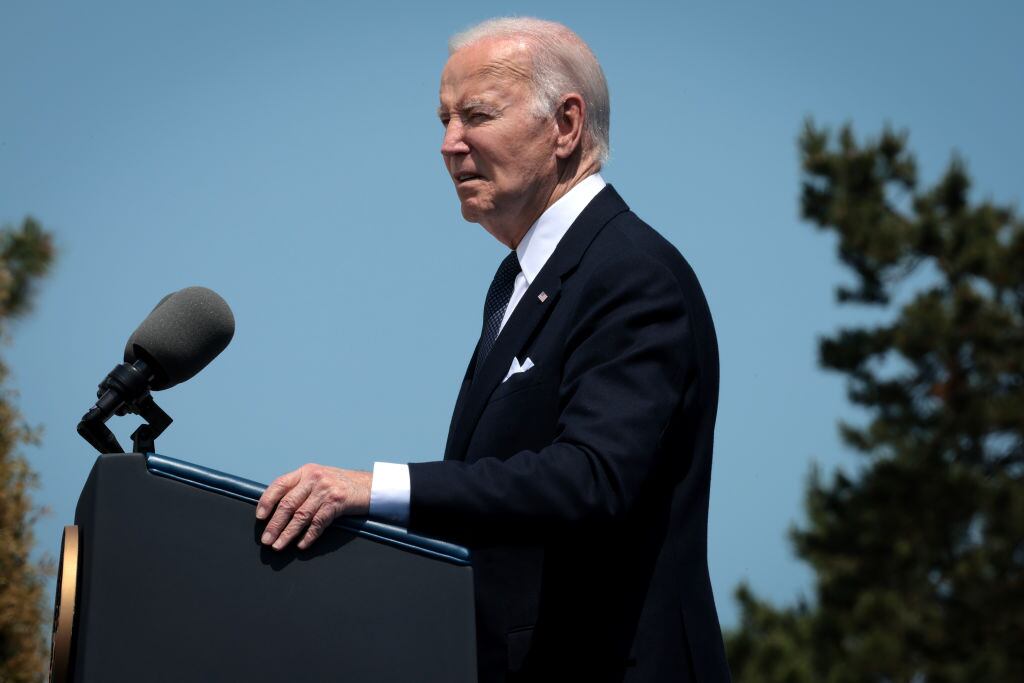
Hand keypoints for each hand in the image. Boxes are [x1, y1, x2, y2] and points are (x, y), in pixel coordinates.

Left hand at [256, 464, 371, 550]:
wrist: (370, 485)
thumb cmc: (340, 485)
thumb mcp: (319, 479)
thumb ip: (300, 488)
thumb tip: (276, 509)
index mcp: (306, 471)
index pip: (280, 485)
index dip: (267, 501)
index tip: (259, 517)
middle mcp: (314, 478)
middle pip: (288, 504)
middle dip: (274, 524)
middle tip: (266, 540)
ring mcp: (326, 489)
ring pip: (301, 515)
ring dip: (287, 534)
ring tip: (278, 545)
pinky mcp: (338, 502)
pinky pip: (318, 522)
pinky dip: (308, 536)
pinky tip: (301, 544)